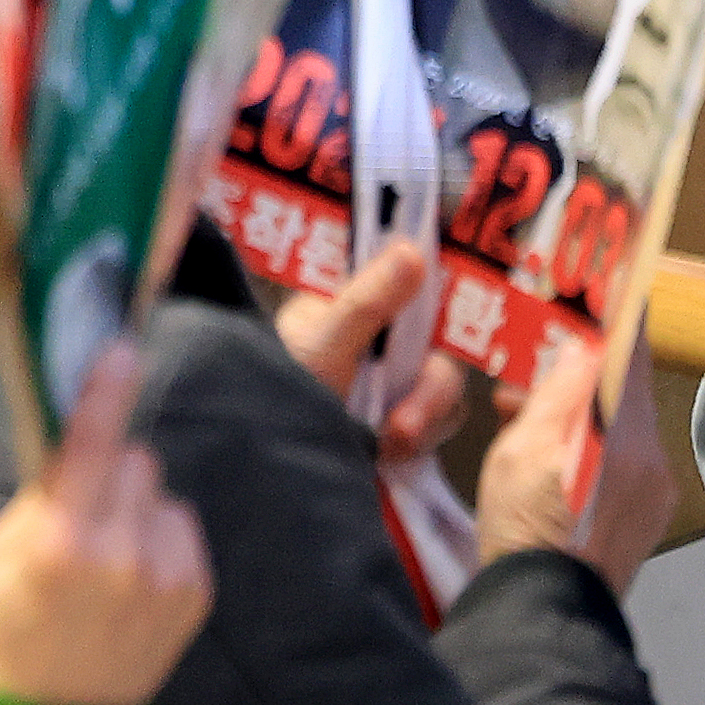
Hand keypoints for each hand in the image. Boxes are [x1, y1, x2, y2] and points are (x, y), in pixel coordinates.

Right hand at [0, 343, 214, 704]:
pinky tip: (133, 576)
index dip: (105, 392)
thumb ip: (42, 494)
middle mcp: (121, 556)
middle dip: (108, 468)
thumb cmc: (8, 625)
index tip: (119, 348)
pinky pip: (181, 527)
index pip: (90, 446)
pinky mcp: (196, 593)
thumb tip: (74, 435)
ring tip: (110, 554)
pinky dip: (159, 537)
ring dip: (137, 505)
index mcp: (61, 543)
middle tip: (82, 509)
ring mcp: (166, 577)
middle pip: (133, 458)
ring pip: (161, 492)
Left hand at [269, 239, 472, 468]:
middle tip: (404, 425)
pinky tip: (387, 453)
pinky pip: (436, 423)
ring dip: (422, 420)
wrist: (263, 454)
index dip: (436, 312)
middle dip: (430, 391)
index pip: (418, 290)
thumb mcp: (321, 346)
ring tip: (386, 445)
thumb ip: (366, 304)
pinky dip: (417, 441)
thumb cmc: (279, 387)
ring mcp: (393, 377)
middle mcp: (382, 336)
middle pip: (440, 348)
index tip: (433, 343)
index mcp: (358, 302)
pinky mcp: (400, 415)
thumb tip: (411, 250)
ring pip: (441, 389)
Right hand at [469, 334, 670, 593]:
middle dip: (580, 368)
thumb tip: (581, 345)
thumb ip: (556, 393)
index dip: (615, 316)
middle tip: (532, 356)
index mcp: (623, 434)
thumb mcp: (521, 451)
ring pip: (617, 426)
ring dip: (578, 410)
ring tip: (522, 413)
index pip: (632, 352)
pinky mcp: (644, 517)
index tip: (600, 286)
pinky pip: (621, 461)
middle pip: (622, 390)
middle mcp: (651, 457)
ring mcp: (652, 491)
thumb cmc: (526, 533)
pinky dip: (588, 447)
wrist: (544, 615)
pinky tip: (549, 459)